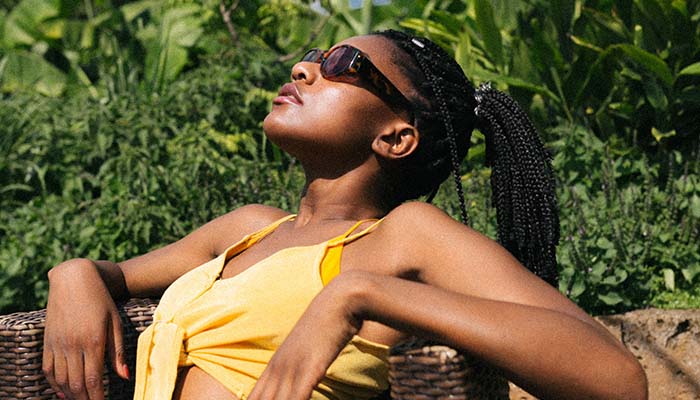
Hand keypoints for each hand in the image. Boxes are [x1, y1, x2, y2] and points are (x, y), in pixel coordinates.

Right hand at [42, 259, 128, 399]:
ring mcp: (58, 344)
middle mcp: (73, 345)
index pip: (95, 380)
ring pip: (61, 380)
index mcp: (93, 341)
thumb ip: (117, 351)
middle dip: (86, 399)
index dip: (98, 398)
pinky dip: (55, 384)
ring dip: (71, 395)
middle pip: (77, 384)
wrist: (74, 279)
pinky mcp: (48, 341)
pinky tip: (64, 392)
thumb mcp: (115, 322)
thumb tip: (124, 377)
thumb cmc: (101, 300)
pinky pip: (48, 369)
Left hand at [248, 271, 369, 399]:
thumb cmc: (327, 323)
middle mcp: (280, 367)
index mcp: (277, 363)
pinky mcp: (310, 368)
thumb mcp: (308, 346)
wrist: (341, 299)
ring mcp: (293, 367)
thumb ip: (301, 364)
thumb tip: (301, 376)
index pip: (255, 396)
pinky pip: (297, 398)